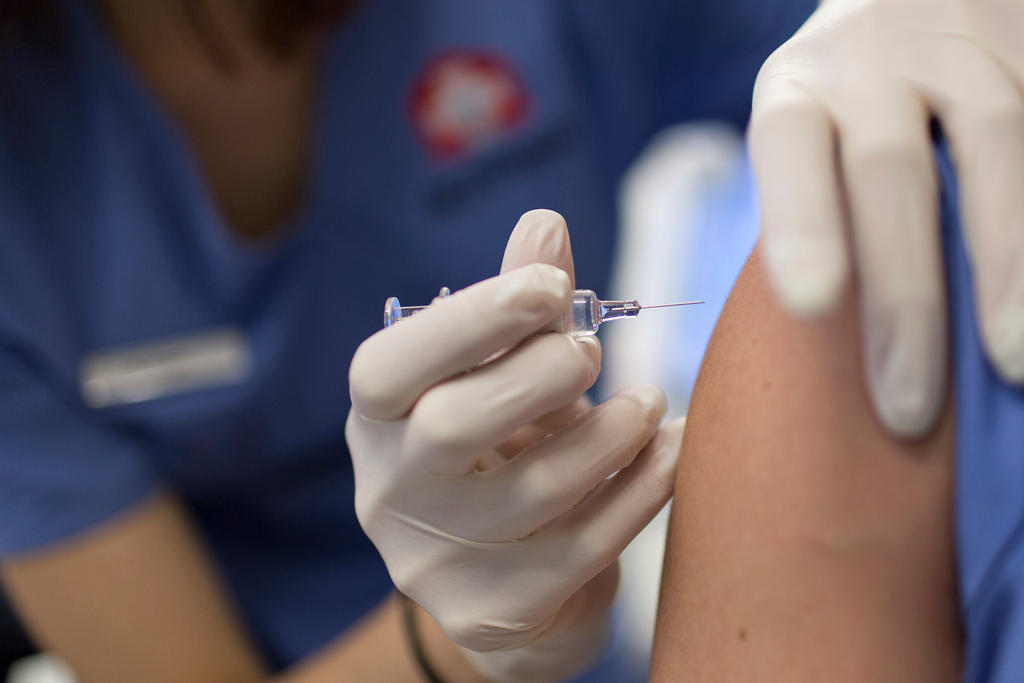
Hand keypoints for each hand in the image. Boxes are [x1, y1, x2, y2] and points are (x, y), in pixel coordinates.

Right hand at [346, 210, 684, 681]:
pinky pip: (586, 548)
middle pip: (452, 428)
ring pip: (533, 492)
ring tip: (648, 403)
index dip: (469, 322)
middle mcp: (388, 491)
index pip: (388, 368)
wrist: (506, 582)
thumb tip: (545, 225)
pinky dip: (642, 489)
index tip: (548, 288)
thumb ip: (518, 308)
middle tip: (590, 351)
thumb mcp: (497, 377)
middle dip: (538, 376)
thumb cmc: (501, 451)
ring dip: (610, 434)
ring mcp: (434, 562)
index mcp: (377, 420)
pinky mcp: (493, 611)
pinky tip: (673, 451)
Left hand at [750, 0, 1023, 435]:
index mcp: (797, 91)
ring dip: (1006, 261)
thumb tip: (840, 341)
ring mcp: (964, 49)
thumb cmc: (851, 101)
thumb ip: (822, 202)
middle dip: (904, 296)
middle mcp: (872, 61)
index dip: (801, 223)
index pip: (789, 150)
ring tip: (1009, 362)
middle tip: (906, 406)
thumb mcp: (813, 127)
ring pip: (996, 143)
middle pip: (890, 174)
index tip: (811, 303)